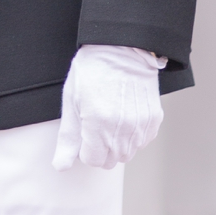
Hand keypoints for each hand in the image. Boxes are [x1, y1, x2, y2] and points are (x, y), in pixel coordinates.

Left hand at [53, 44, 165, 170]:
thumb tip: (61, 166)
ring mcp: (141, 125)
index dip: (85, 148)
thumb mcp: (72, 101)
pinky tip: (125, 114)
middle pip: (111, 161)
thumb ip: (68, 138)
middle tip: (96, 123)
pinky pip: (142, 141)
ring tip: (111, 116)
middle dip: (101, 149)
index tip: (84, 131)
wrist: (122, 48)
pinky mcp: (154, 120)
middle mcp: (123, 129)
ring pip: (128, 153)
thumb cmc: (92, 71)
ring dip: (117, 143)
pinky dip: (133, 135)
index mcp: (98, 125)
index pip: (93, 161)